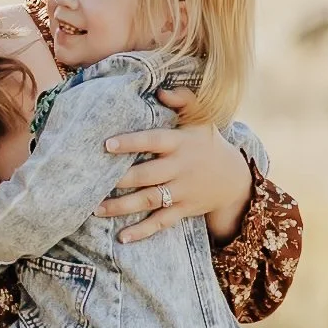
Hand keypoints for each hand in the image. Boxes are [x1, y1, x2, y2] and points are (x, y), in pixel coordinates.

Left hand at [98, 96, 252, 244]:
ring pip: (149, 200)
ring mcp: (181, 191)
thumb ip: (183, 100)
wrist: (234, 179)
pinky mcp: (183, 210)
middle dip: (121, 180)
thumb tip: (160, 90)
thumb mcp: (201, 118)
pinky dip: (142, 231)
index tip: (107, 144)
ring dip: (122, 206)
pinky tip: (122, 237)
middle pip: (147, 175)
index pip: (153, 140)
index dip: (131, 143)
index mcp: (180, 143)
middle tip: (93, 183)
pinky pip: (161, 222)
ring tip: (96, 209)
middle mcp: (180, 168)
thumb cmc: (207, 143)